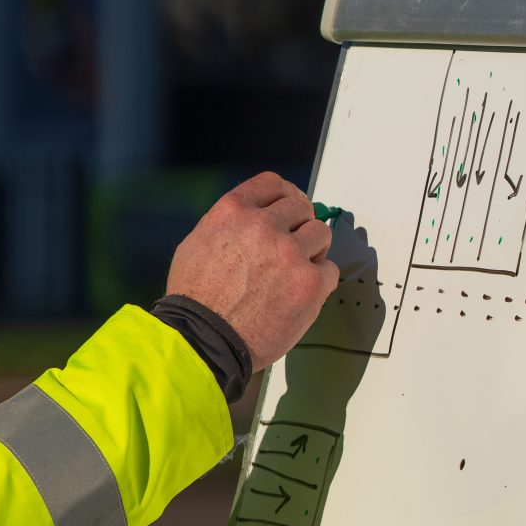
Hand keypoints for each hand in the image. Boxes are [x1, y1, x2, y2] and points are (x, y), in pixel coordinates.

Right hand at [164, 173, 338, 371]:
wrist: (203, 341)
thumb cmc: (195, 300)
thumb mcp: (197, 243)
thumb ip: (229, 224)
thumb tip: (256, 217)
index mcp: (234, 211)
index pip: (273, 184)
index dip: (286, 195)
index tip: (291, 207)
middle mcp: (264, 225)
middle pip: (302, 207)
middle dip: (299, 225)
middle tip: (292, 247)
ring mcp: (290, 253)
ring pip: (321, 234)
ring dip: (312, 251)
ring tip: (295, 272)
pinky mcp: (309, 282)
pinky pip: (329, 270)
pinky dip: (319, 281)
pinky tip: (299, 294)